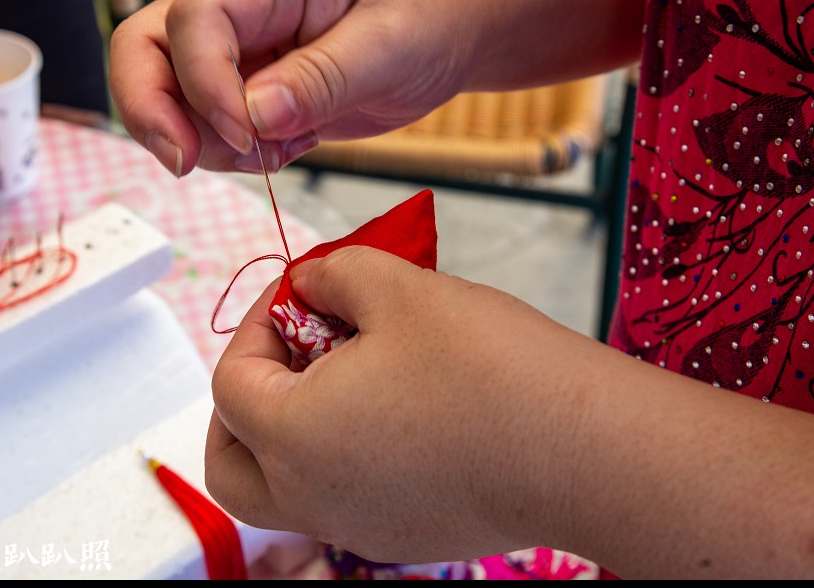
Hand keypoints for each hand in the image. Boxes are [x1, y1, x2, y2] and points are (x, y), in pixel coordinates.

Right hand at [109, 0, 474, 175]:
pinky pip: (212, 132)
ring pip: (170, 99)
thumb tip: (254, 116)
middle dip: (150, 110)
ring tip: (279, 151)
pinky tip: (292, 148)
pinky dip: (237, 156)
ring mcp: (241, 55)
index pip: (195, 18)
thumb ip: (324, 76)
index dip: (203, 81)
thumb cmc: (432, 8)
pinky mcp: (252, 95)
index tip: (244, 130)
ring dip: (207, 145)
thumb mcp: (392, 39)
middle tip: (184, 163)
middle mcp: (241, 11)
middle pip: (145, 49)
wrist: (454, 27)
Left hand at [205, 245, 813, 576]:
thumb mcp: (394, 286)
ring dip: (289, 431)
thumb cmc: (484, 362)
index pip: (230, 382)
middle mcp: (310, 498)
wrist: (582, 445)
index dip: (256, 323)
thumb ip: (331, 276)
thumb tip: (309, 285)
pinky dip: (338, 456)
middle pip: (231, 461)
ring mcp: (357, 527)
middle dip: (244, 401)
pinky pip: (340, 498)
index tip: (302, 293)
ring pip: (283, 489)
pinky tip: (394, 409)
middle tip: (286, 354)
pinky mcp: (404, 538)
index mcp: (290, 438)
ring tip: (344, 375)